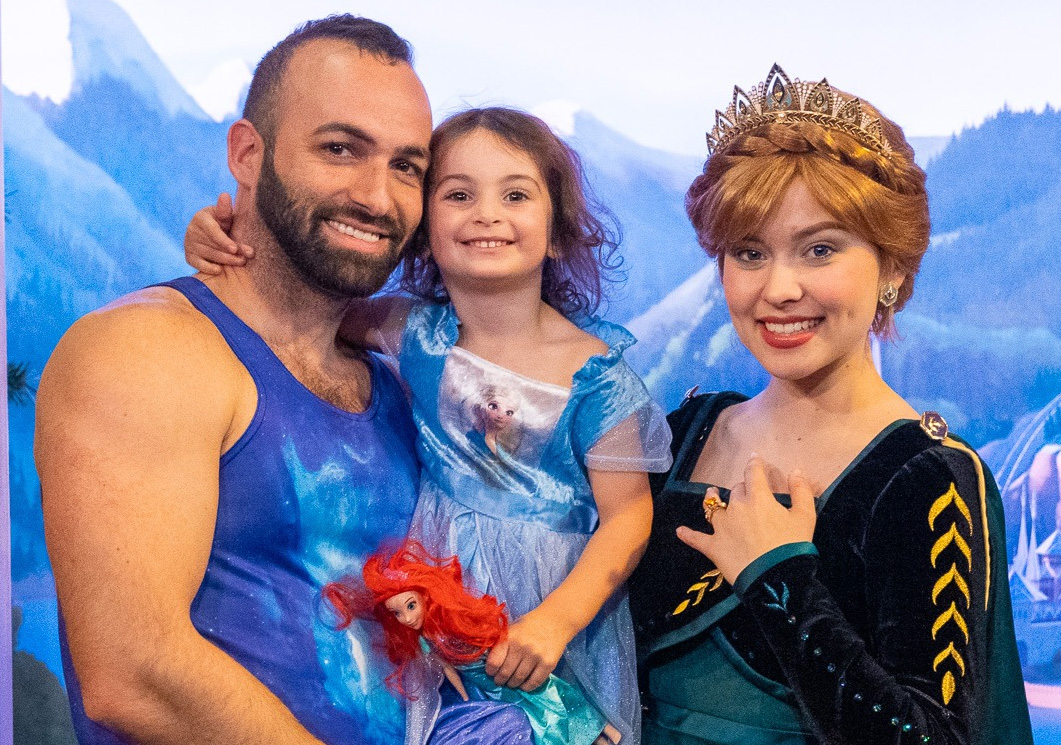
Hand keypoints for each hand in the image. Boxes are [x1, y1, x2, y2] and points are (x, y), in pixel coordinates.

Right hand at [184, 193, 253, 273]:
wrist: (213, 234)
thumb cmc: (223, 223)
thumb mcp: (225, 215)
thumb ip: (225, 210)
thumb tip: (225, 195)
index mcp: (201, 217)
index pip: (212, 231)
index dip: (223, 241)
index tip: (235, 249)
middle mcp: (192, 230)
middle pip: (213, 245)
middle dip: (231, 253)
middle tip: (245, 258)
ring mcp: (189, 244)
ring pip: (209, 255)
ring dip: (226, 261)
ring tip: (241, 262)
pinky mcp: (189, 256)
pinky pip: (198, 264)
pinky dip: (208, 268)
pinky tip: (220, 270)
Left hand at [484, 608, 570, 690]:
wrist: (555, 620)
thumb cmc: (529, 625)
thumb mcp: (512, 629)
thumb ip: (501, 644)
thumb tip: (489, 664)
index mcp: (510, 637)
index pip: (494, 661)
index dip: (490, 670)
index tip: (491, 672)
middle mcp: (522, 647)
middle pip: (505, 673)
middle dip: (500, 680)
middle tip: (500, 681)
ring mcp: (536, 656)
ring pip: (518, 679)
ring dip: (512, 685)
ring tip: (511, 683)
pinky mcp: (548, 664)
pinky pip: (534, 682)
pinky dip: (527, 687)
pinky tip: (524, 685)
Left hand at [676, 455, 816, 583]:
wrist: (775, 578)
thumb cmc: (793, 546)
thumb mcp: (805, 517)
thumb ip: (801, 491)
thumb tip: (795, 470)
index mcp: (758, 498)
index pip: (753, 474)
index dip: (754, 464)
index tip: (754, 458)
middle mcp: (736, 508)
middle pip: (736, 491)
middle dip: (743, 490)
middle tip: (750, 495)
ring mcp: (721, 527)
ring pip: (713, 508)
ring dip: (712, 500)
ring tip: (710, 494)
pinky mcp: (713, 547)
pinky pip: (697, 538)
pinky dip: (688, 534)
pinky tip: (680, 531)